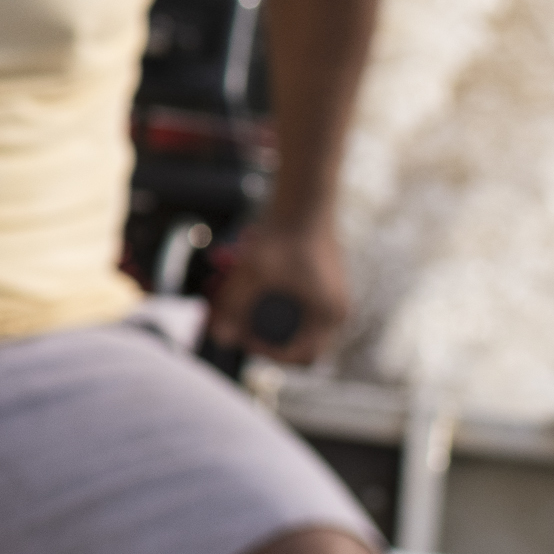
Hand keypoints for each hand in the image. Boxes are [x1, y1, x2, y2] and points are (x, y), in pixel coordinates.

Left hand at [210, 215, 350, 366]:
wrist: (303, 197)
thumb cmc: (284, 234)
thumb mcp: (252, 273)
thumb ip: (233, 307)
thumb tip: (218, 337)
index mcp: (328, 315)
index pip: (302, 356)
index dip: (270, 354)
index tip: (244, 336)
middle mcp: (334, 308)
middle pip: (296, 339)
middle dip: (261, 332)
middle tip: (236, 321)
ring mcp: (328, 293)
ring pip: (291, 319)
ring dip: (261, 315)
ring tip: (234, 299)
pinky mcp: (318, 279)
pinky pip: (294, 301)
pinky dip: (268, 298)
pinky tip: (245, 281)